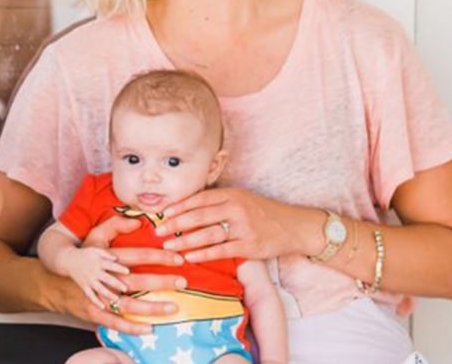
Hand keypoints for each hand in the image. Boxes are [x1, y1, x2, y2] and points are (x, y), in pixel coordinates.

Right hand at [61, 246, 129, 309]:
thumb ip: (106, 254)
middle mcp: (94, 272)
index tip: (127, 271)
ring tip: (117, 299)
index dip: (119, 268)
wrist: (68, 260)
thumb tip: (116, 258)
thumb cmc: (85, 254)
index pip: (110, 265)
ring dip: (108, 294)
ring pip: (99, 288)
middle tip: (125, 289)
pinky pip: (90, 295)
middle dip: (116, 284)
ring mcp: (89, 280)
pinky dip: (95, 301)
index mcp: (98, 262)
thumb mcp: (95, 250)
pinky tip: (102, 307)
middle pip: (106, 278)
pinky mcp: (84, 286)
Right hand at [70, 215, 186, 333]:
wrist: (57, 277)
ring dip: (152, 307)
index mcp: (107, 257)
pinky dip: (132, 326)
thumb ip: (115, 225)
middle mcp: (105, 277)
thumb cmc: (83, 255)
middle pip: (136, 280)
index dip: (158, 257)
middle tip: (183, 282)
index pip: (136, 255)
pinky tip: (149, 328)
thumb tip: (138, 221)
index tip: (178, 259)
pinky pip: (115, 321)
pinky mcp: (95, 311)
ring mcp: (99, 296)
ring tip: (173, 308)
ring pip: (128, 303)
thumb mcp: (95, 236)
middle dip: (161, 281)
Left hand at [157, 187, 296, 262]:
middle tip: (158, 231)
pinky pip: (221, 250)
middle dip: (175, 224)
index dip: (179, 206)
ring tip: (169, 246)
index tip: (162, 213)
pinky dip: (203, 254)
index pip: (199, 198)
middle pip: (199, 216)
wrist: (294, 226)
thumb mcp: (240, 199)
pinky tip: (189, 257)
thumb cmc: (261, 212)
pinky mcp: (249, 246)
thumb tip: (185, 207)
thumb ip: (217, 201)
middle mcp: (236, 209)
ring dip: (185, 241)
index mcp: (231, 195)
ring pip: (208, 234)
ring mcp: (243, 228)